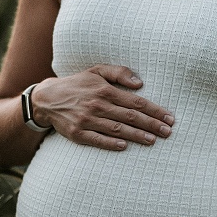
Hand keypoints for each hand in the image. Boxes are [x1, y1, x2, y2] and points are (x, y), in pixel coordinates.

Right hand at [31, 65, 173, 150]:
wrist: (47, 99)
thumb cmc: (78, 84)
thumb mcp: (96, 71)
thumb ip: (119, 73)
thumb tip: (140, 83)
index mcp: (104, 90)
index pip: (136, 102)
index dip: (154, 110)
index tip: (169, 118)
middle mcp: (97, 105)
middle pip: (130, 117)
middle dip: (151, 124)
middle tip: (168, 132)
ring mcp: (87, 120)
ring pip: (117, 129)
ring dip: (137, 135)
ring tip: (153, 140)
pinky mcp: (77, 134)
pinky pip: (97, 140)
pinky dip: (111, 143)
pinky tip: (124, 146)